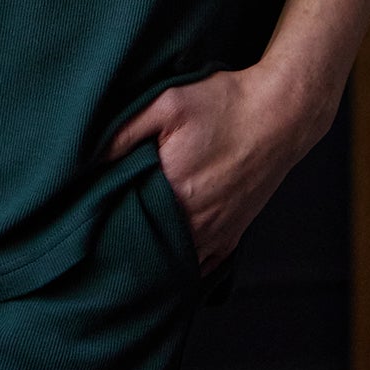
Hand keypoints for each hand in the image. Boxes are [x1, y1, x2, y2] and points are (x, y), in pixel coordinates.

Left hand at [103, 62, 333, 274]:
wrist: (281, 114)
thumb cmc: (225, 103)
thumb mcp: (168, 102)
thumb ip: (125, 131)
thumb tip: (88, 160)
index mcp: (174, 193)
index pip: (124, 223)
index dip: (103, 220)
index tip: (88, 214)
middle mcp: (197, 223)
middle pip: (148, 249)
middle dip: (125, 244)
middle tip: (103, 235)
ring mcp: (217, 233)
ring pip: (174, 264)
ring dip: (153, 258)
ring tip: (129, 250)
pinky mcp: (233, 235)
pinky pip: (203, 266)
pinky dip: (183, 266)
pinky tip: (166, 260)